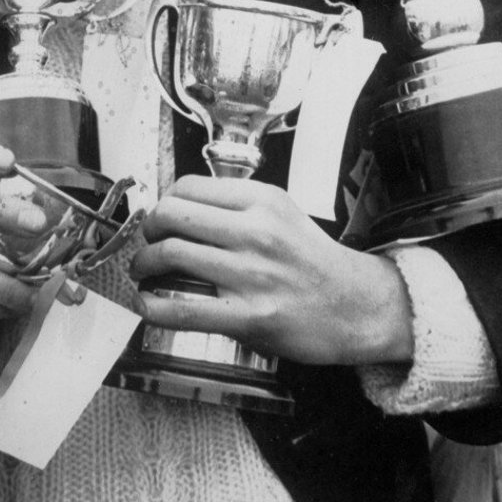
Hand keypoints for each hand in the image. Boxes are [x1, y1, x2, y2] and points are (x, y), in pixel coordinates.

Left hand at [129, 177, 413, 366]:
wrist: (357, 306)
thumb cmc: (315, 261)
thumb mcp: (282, 213)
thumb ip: (237, 206)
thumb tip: (181, 206)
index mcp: (262, 200)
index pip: (188, 186)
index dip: (165, 200)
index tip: (162, 215)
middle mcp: (255, 231)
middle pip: (172, 214)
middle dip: (149, 229)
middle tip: (148, 241)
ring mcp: (251, 274)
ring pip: (172, 255)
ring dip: (145, 264)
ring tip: (145, 271)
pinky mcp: (249, 316)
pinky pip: (184, 309)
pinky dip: (154, 306)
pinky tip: (148, 304)